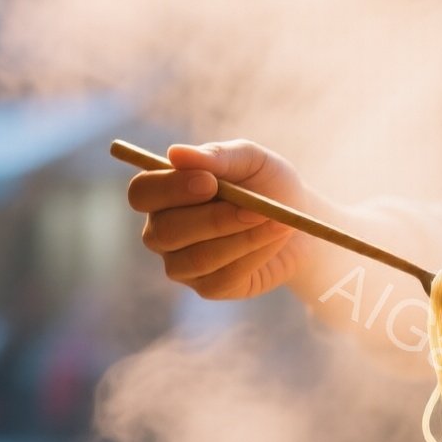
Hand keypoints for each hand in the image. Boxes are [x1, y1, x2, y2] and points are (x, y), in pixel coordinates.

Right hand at [128, 140, 309, 299]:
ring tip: (276, 221)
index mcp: (164, 193)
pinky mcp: (209, 288)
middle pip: (165, 232)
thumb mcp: (251, 160)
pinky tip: (274, 239)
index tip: (210, 182)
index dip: (169, 189)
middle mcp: (163, 231)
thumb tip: (175, 153)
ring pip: (196, 259)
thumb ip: (217, 156)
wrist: (300, 225)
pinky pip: (222, 278)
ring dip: (240, 239)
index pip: (141, 193)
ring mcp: (182, 264)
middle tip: (256, 209)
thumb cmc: (268, 185)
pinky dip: (253, 256)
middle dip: (213, 220)